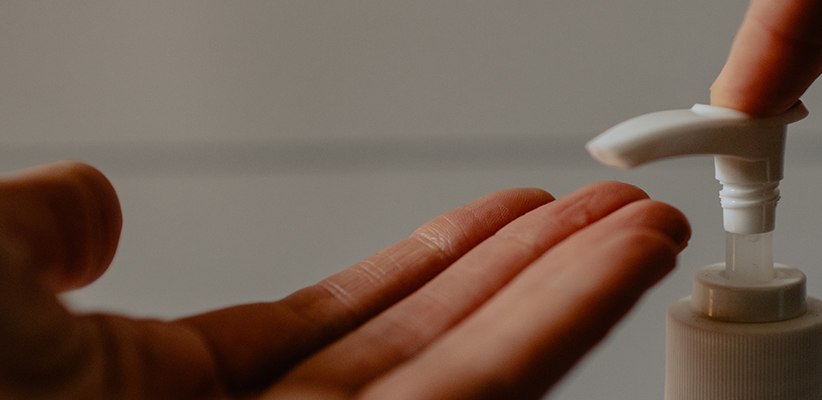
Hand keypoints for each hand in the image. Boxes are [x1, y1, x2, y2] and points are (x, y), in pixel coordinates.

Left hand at [0, 161, 689, 398]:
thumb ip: (37, 232)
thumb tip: (97, 205)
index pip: (340, 326)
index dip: (435, 263)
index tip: (507, 218)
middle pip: (432, 349)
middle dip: (531, 272)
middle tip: (611, 214)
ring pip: (475, 378)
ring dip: (569, 296)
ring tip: (638, 235)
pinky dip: (550, 336)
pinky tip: (601, 284)